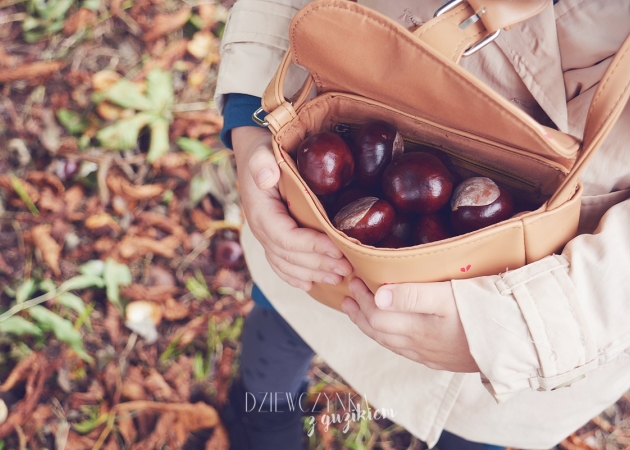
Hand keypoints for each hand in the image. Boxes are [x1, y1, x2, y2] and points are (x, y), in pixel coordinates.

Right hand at [232, 127, 352, 290]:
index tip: (338, 250)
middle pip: (290, 257)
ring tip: (340, 277)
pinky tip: (312, 284)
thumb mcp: (262, 151)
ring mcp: (265, 237)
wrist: (254, 155)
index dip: (312, 247)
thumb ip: (262, 163)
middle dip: (319, 265)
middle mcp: (260, 230)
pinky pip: (281, 265)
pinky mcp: (272, 239)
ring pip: (287, 265)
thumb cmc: (263, 151)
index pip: (286, 238)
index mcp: (260, 213)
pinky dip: (296, 277)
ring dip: (313, 274)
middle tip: (348, 268)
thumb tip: (266, 177)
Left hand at [341, 278, 478, 372]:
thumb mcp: (449, 296)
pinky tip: (395, 334)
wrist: (524, 339)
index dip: (362, 300)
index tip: (354, 281)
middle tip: (347, 298)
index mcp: (419, 330)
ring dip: (373, 327)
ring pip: (392, 344)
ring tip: (361, 314)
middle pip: (380, 333)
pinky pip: (408, 351)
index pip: (377, 317)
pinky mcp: (446, 359)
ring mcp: (433, 356)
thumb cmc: (488, 310)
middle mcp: (421, 347)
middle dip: (360, 315)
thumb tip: (377, 296)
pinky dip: (392, 338)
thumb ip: (412, 295)